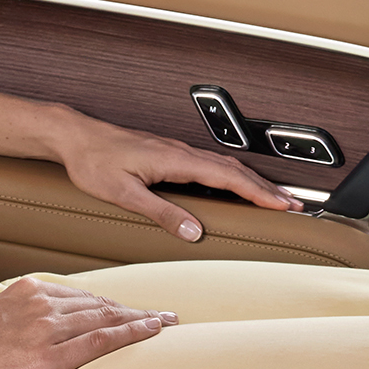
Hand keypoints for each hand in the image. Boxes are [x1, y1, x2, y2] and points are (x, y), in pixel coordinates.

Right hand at [0, 276, 175, 368]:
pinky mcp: (52, 357)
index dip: (109, 303)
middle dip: (132, 309)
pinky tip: (154, 331)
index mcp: (26, 292)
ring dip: (141, 319)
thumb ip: (15, 317)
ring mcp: (48, 329)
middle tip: (162, 315)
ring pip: (106, 318)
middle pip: (99, 305)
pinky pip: (102, 340)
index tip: (130, 308)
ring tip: (166, 323)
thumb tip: (29, 325)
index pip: (79, 296)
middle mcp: (41, 304)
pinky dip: (133, 333)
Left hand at [47, 108, 304, 239]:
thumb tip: (193, 232)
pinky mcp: (168, 153)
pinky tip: (235, 185)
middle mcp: (180, 151)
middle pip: (235, 169)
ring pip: (224, 165)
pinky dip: (232, 176)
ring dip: (253, 181)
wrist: (74, 136)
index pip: (228, 177)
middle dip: (267, 188)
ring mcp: (176, 150)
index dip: (259, 193)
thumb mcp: (124, 193)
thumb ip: (161, 212)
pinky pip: (210, 164)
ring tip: (274, 197)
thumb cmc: (93, 161)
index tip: (284, 205)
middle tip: (294, 205)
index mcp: (175, 160)